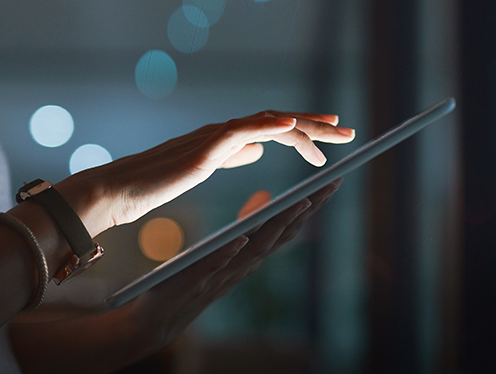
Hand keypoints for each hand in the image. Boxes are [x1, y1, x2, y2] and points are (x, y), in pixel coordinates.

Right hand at [57, 111, 353, 236]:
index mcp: (223, 139)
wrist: (117, 190)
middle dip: (314, 124)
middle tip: (347, 131)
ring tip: (334, 131)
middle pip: (276, 121)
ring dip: (303, 125)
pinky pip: (242, 131)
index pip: (270, 128)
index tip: (327, 134)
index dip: (302, 130)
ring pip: (266, 122)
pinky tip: (292, 125)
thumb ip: (231, 156)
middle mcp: (221, 132)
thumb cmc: (152, 183)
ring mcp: (212, 138)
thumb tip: (258, 149)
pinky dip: (269, 125)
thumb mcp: (203, 168)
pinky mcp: (202, 150)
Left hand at [127, 179, 342, 350]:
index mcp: (250, 252)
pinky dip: (231, 252)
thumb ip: (247, 223)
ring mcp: (224, 273)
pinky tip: (240, 236)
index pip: (287, 224)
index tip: (333, 180)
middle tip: (331, 183)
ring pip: (257, 248)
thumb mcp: (226, 247)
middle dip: (308, 209)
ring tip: (298, 202)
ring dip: (279, 226)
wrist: (162, 315)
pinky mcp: (197, 280)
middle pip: (282, 233)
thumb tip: (266, 194)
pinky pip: (216, 265)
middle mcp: (244, 264)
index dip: (311, 203)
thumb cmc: (195, 278)